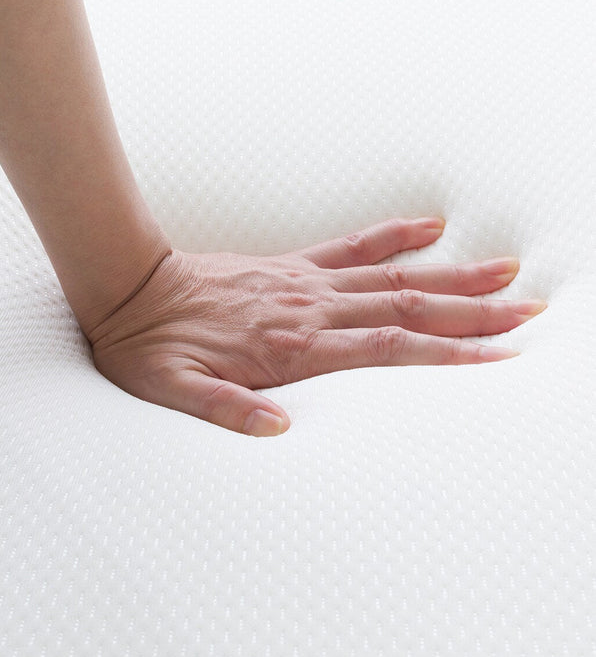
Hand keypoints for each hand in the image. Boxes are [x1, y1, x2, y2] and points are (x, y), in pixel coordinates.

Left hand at [86, 217, 545, 435]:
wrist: (131, 290)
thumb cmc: (152, 347)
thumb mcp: (176, 392)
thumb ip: (225, 410)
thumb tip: (279, 429)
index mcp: (290, 347)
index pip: (386, 348)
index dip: (445, 352)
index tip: (496, 355)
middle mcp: (309, 310)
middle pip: (405, 309)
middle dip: (471, 312)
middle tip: (527, 309)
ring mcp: (304, 283)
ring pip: (391, 277)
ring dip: (450, 275)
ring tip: (503, 267)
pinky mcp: (291, 267)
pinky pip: (351, 247)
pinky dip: (393, 236)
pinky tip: (428, 227)